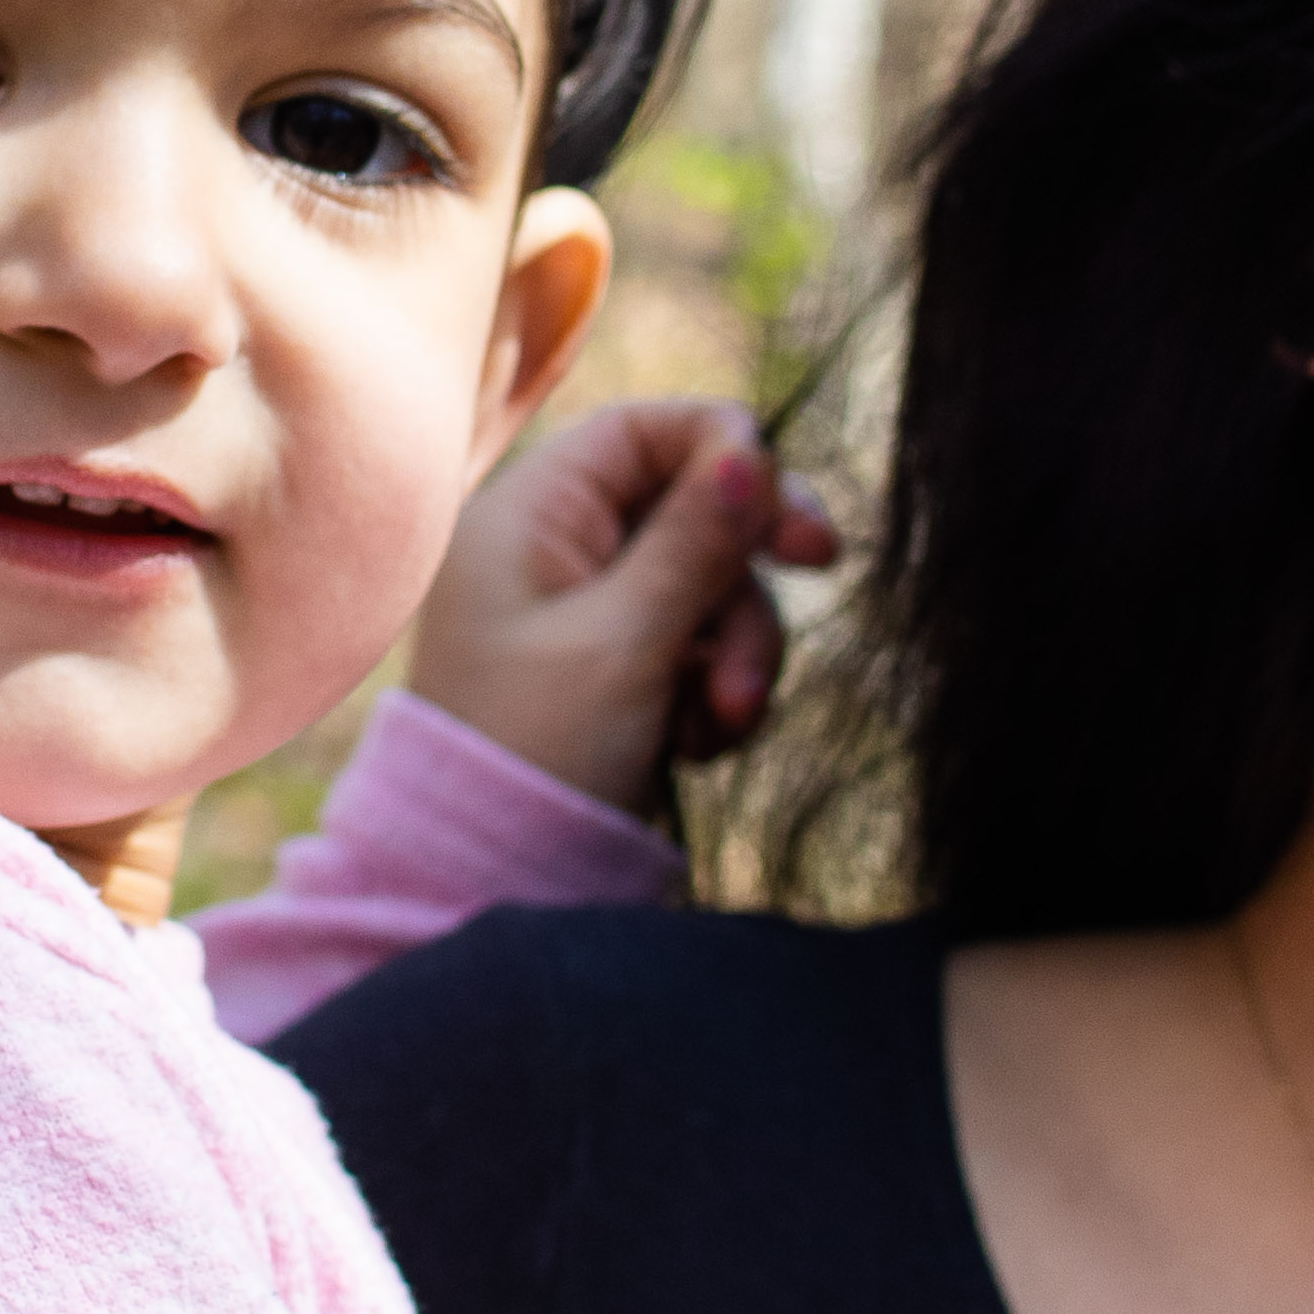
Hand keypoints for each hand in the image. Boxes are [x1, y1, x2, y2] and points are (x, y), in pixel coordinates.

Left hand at [404, 399, 838, 812]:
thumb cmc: (537, 755)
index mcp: (528, 517)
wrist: (489, 881)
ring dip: (740, 648)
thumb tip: (750, 449)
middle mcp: (554, 552)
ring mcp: (588, 614)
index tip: (787, 507)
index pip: (645, 432)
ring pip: (710, 586)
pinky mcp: (620, 674)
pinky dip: (717, 688)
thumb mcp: (625, 642)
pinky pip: (701, 647)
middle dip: (749, 561)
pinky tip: (698, 743)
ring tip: (724, 720)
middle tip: (824, 565)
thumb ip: (694, 542)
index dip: (727, 450)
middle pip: (692, 504)